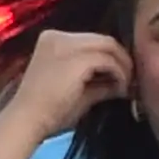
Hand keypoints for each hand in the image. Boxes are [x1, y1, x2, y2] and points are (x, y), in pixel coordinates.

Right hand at [12, 30, 129, 134]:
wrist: (28, 122)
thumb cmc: (46, 112)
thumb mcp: (77, 93)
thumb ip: (99, 83)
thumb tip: (122, 84)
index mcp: (52, 40)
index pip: (91, 42)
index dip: (110, 57)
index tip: (122, 77)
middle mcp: (57, 36)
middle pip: (102, 40)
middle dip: (121, 59)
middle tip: (131, 81)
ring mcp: (66, 44)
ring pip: (108, 46)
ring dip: (123, 66)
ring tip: (128, 87)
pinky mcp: (77, 58)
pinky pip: (108, 60)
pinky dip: (120, 74)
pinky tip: (122, 90)